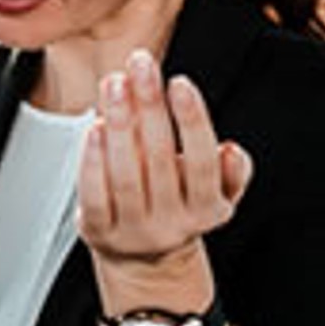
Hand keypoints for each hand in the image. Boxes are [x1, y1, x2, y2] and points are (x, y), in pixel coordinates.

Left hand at [78, 48, 250, 278]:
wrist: (147, 261)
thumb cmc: (181, 206)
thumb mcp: (217, 194)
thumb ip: (232, 171)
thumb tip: (229, 150)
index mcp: (208, 210)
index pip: (204, 161)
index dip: (192, 120)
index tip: (179, 82)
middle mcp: (172, 225)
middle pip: (160, 158)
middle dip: (149, 105)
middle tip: (141, 63)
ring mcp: (134, 232)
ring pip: (125, 175)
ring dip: (119, 124)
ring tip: (115, 84)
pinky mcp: (99, 234)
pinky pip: (94, 195)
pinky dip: (92, 160)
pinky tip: (94, 128)